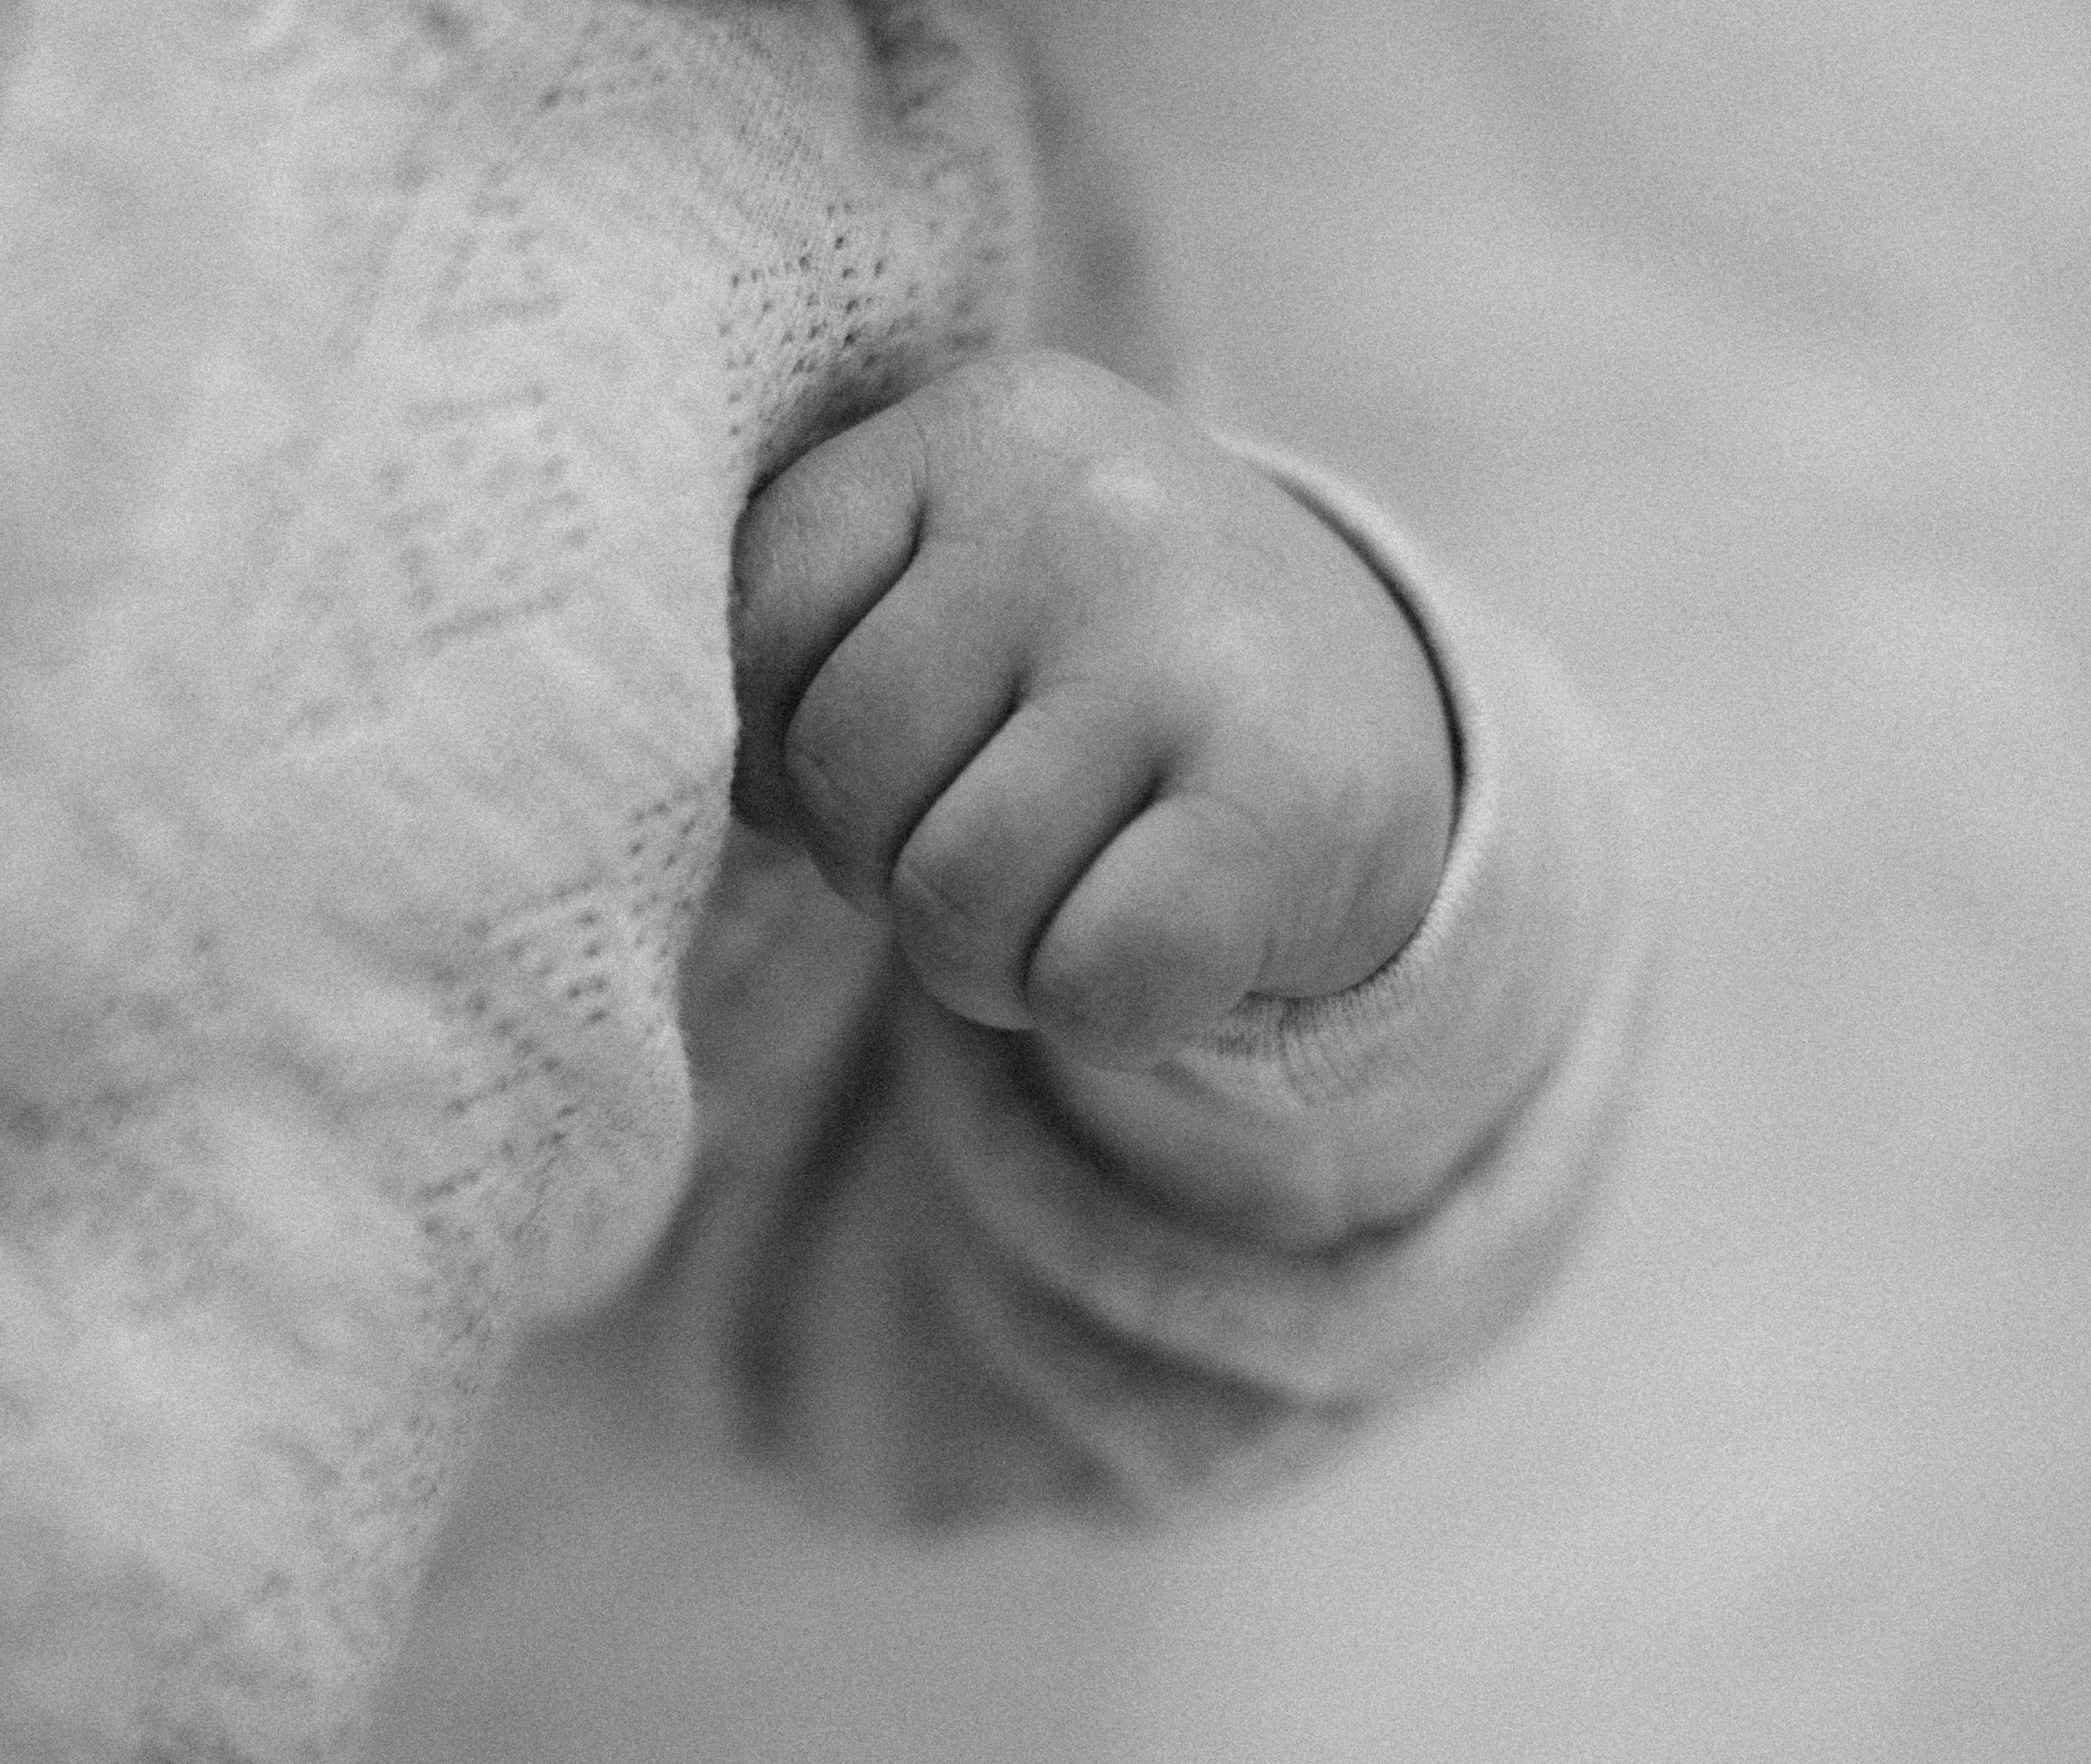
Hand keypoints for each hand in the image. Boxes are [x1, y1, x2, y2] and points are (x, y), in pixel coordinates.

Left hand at [732, 350, 1455, 1070]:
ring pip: (954, 899)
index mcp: (989, 426)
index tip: (895, 756)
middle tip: (998, 841)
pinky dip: (1101, 1010)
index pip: (763, 616)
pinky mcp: (1280, 810)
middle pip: (848, 775)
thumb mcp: (970, 569)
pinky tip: (1157, 941)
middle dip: (889, 864)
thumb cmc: (1106, 659)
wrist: (1378, 712)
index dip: (787, 741)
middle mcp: (1090, 512)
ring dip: (992, 957)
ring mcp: (1190, 656)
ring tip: (1074, 893)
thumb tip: (712, 788)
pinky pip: (1091, 979)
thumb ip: (823, 625)